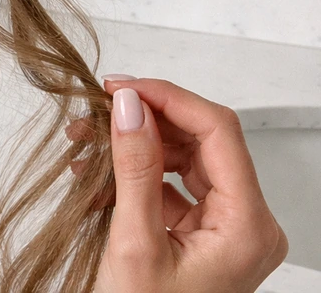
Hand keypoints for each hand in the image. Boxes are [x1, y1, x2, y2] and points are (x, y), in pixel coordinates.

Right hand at [66, 77, 288, 292]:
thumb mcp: (134, 244)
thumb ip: (135, 169)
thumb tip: (129, 106)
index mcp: (248, 225)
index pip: (218, 130)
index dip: (167, 98)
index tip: (119, 87)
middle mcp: (249, 222)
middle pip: (202, 141)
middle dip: (144, 122)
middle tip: (94, 113)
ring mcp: (228, 229)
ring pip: (185, 159)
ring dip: (133, 147)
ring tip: (84, 146)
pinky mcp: (205, 235)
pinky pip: (173, 186)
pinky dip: (134, 176)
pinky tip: (95, 178)